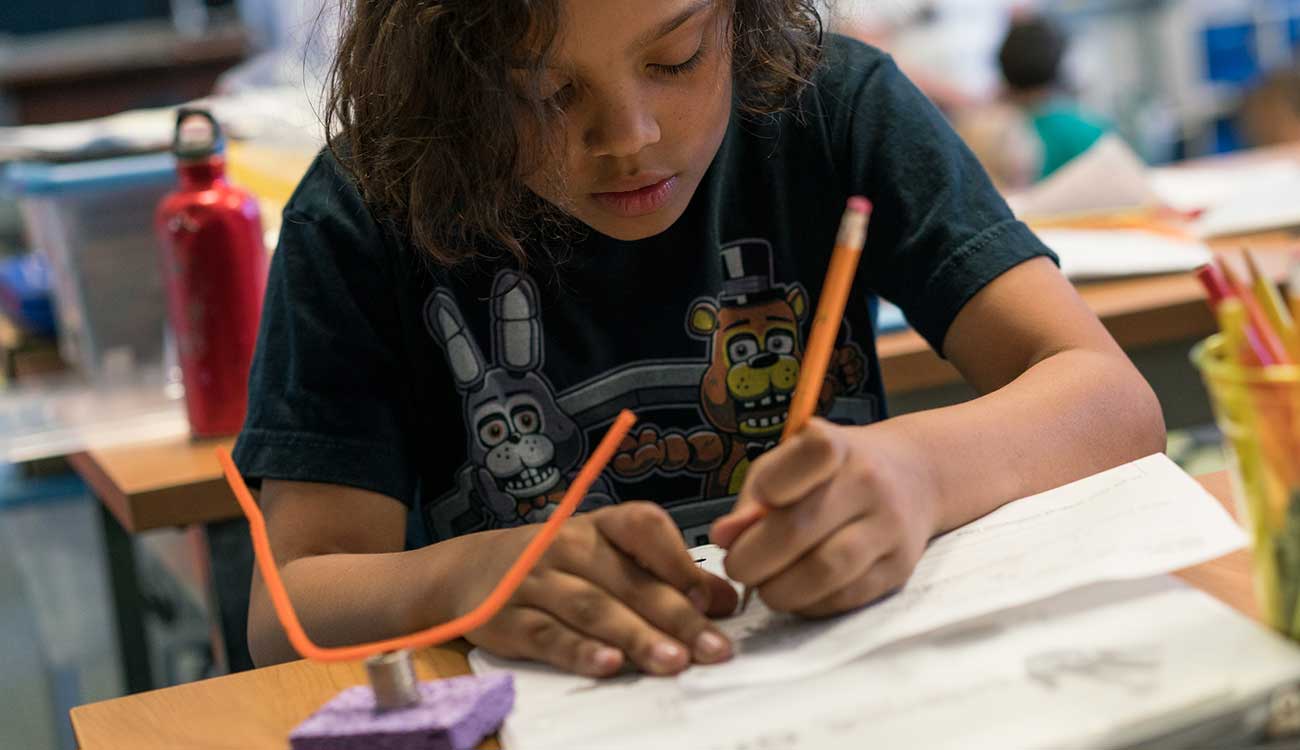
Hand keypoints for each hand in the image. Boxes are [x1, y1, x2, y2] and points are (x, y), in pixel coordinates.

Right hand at [458, 503, 737, 676]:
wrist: (471, 570)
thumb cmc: (558, 564)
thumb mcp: (608, 555)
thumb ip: (665, 574)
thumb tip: (724, 601)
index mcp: (600, 525)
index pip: (643, 526)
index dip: (679, 560)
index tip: (713, 599)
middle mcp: (568, 545)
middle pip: (627, 580)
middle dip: (675, 616)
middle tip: (713, 648)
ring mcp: (536, 581)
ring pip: (593, 608)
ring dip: (636, 636)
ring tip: (673, 662)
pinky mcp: (509, 619)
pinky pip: (547, 635)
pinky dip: (579, 651)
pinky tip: (608, 664)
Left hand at [710, 418, 937, 617]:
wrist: (913, 477)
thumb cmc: (831, 472)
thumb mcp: (789, 464)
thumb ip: (754, 498)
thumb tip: (723, 538)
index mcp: (836, 446)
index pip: (810, 455)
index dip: (770, 487)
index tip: (755, 508)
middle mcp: (869, 482)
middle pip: (798, 529)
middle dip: (752, 559)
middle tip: (738, 567)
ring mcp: (890, 527)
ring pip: (825, 572)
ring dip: (779, 590)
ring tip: (765, 586)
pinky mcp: (898, 568)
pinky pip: (844, 598)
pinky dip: (809, 603)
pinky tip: (797, 592)